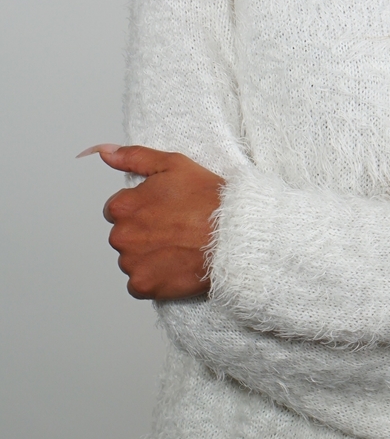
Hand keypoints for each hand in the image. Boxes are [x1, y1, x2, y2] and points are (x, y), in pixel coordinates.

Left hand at [98, 145, 224, 299]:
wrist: (235, 234)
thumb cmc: (208, 198)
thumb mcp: (173, 165)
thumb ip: (134, 158)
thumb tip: (105, 153)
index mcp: (123, 206)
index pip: (117, 209)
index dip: (142, 208)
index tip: (165, 209)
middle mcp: (121, 236)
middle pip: (124, 235)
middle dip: (143, 232)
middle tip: (175, 228)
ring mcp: (131, 263)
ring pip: (131, 260)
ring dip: (148, 256)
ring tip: (178, 246)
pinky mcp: (144, 285)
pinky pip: (138, 284)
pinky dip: (153, 278)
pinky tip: (175, 265)